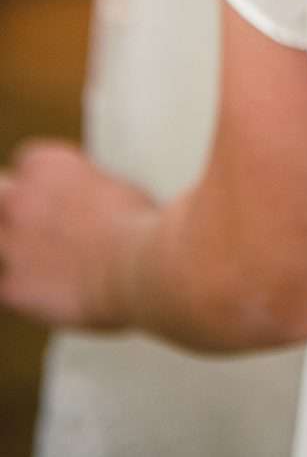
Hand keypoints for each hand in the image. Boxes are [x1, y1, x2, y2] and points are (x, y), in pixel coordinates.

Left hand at [0, 139, 157, 330]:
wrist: (142, 264)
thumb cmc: (138, 225)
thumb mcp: (113, 185)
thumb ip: (81, 191)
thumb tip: (81, 206)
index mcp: (47, 165)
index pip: (26, 165)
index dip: (42, 184)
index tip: (57, 198)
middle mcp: (20, 199)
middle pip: (0, 194)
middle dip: (15, 207)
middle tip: (38, 224)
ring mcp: (10, 244)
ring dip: (16, 248)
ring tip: (48, 260)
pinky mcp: (12, 286)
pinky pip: (5, 286)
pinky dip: (25, 290)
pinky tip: (52, 291)